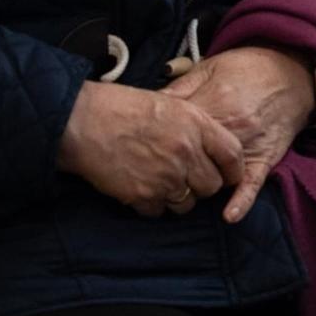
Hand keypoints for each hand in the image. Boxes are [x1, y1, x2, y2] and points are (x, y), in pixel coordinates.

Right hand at [57, 80, 244, 216]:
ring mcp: (165, 177)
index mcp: (196, 125)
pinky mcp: (142, 196)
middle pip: (212, 185)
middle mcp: (185, 153)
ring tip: (161, 182)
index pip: (233, 155)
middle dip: (202, 185)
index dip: (233, 169)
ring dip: (178, 198)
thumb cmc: (121, 107)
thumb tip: (210, 147)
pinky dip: (152, 205)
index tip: (228, 175)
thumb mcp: (170, 103)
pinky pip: (159, 212)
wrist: (82, 121)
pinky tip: (141, 188)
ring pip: (188, 204)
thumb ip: (195, 126)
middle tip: (187, 178)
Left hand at [164, 47, 315, 222]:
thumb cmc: (247, 68)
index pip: (174, 130)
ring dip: (196, 184)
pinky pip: (252, 184)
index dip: (156, 140)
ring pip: (216, 174)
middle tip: (154, 173)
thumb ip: (180, 87)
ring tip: (177, 192)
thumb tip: (148, 104)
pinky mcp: (265, 158)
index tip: (141, 147)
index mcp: (211, 104)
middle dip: (171, 167)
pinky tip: (229, 216)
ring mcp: (248, 145)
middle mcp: (229, 127)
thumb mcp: (209, 67)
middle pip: (191, 157)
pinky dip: (241, 201)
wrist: (292, 71)